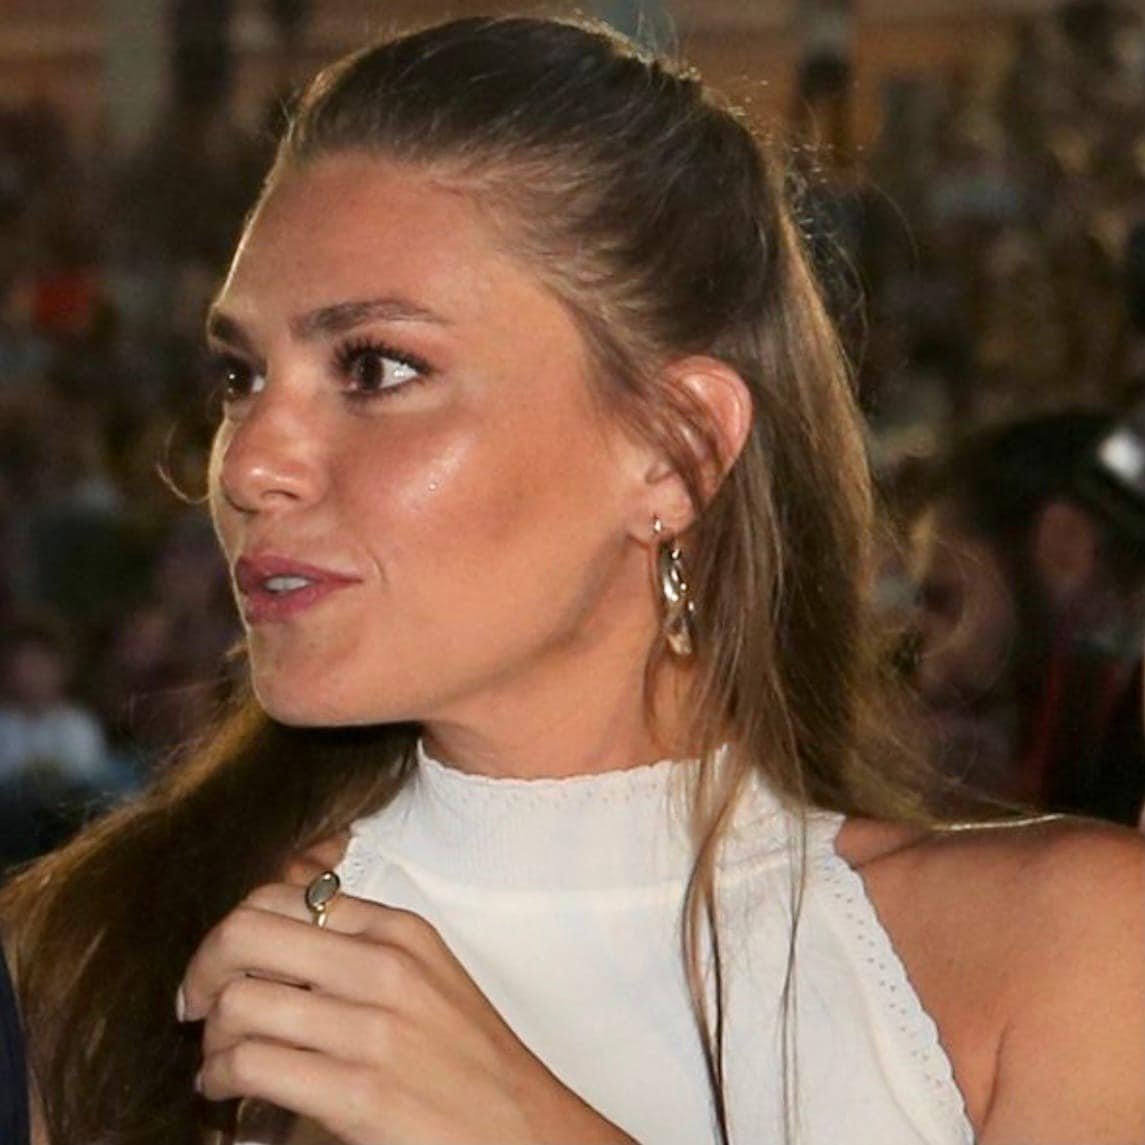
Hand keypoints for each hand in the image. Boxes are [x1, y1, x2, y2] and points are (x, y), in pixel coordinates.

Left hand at [178, 881, 634, 1144]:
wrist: (523, 1127)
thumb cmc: (466, 1056)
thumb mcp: (424, 975)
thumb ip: (357, 947)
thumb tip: (270, 932)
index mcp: (398, 930)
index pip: (282, 896)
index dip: (230, 929)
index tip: (216, 964)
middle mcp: (384, 967)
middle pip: (246, 933)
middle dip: (202, 969)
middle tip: (193, 1002)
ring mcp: (372, 1030)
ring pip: (239, 1002)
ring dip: (209, 1036)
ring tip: (216, 1058)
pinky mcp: (358, 1094)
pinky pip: (251, 1064)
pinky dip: (219, 1077)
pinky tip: (226, 1089)